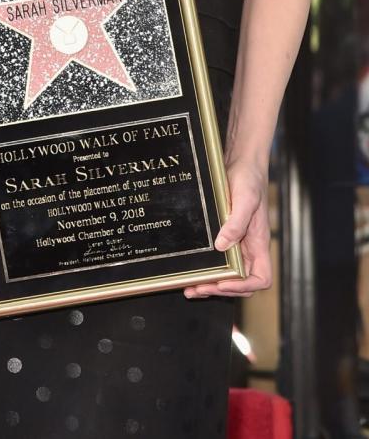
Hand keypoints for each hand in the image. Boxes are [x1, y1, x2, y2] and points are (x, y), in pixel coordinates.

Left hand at [184, 157, 270, 298]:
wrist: (242, 162)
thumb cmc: (249, 179)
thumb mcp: (244, 199)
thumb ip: (235, 223)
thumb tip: (222, 246)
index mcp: (259, 243)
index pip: (261, 277)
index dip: (243, 286)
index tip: (222, 283)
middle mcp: (249, 247)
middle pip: (241, 281)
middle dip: (220, 289)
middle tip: (196, 289)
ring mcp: (238, 242)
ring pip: (229, 273)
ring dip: (211, 283)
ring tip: (190, 288)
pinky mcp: (225, 234)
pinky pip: (219, 258)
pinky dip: (208, 268)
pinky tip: (194, 269)